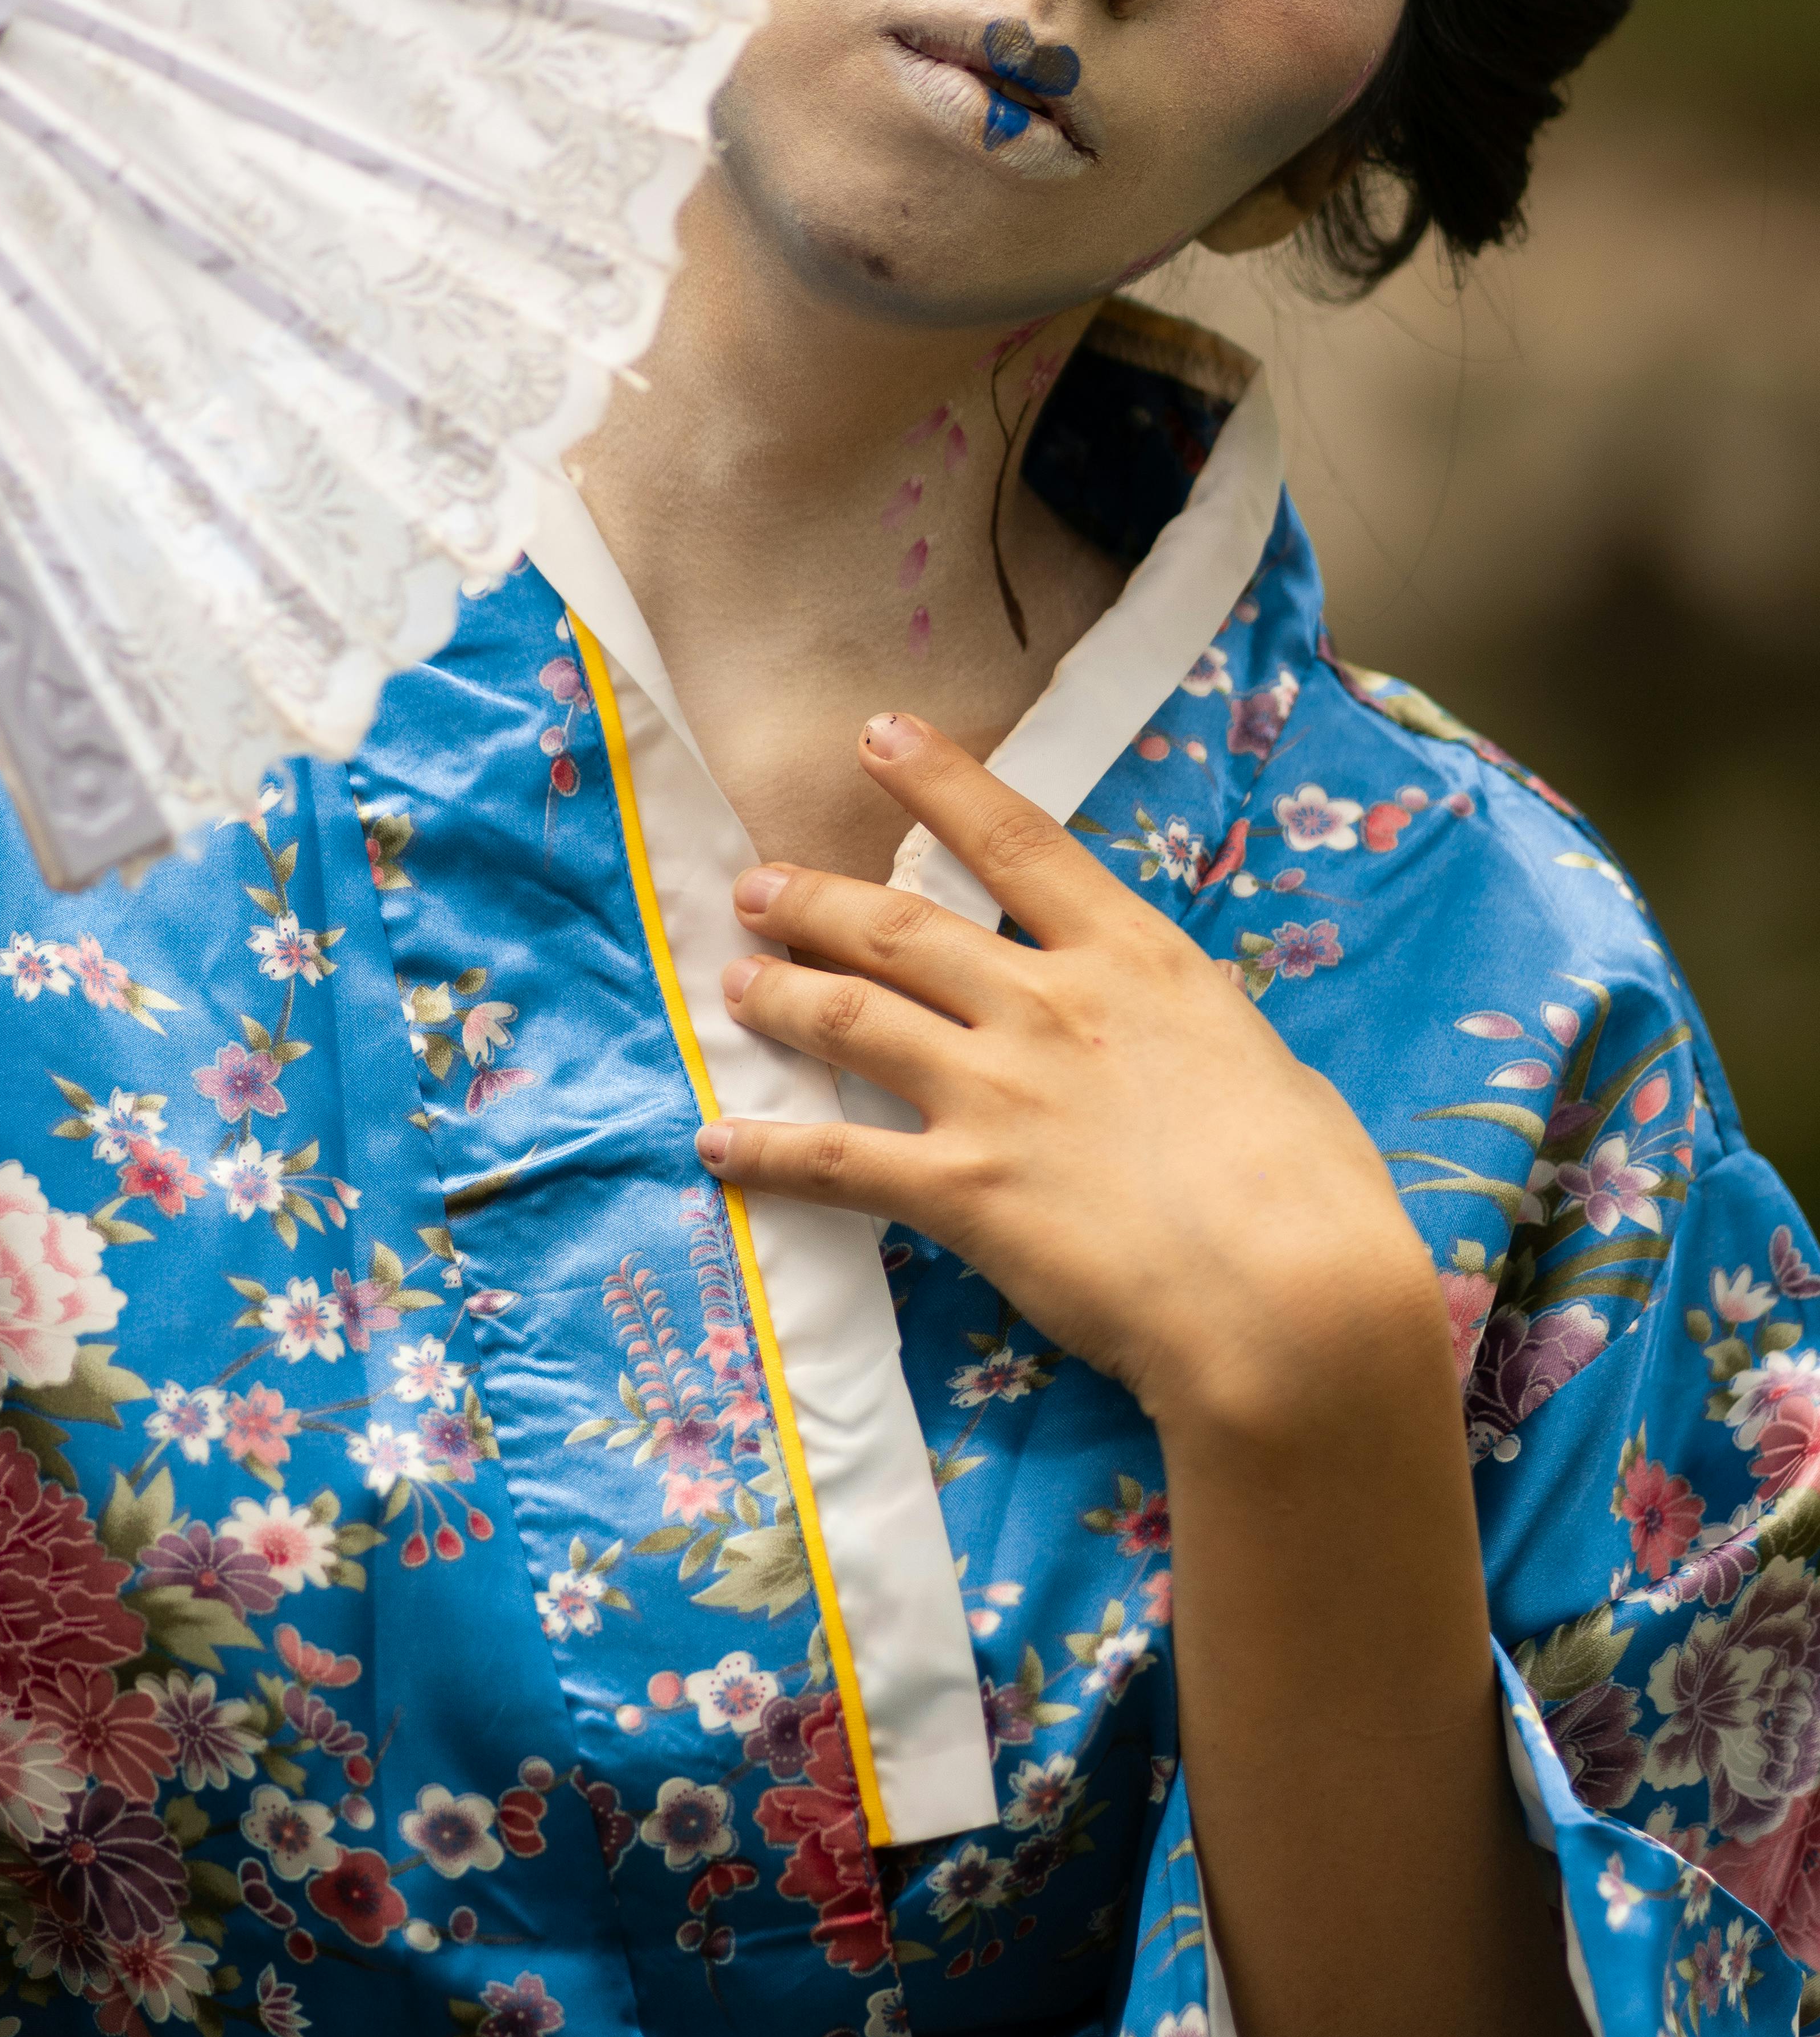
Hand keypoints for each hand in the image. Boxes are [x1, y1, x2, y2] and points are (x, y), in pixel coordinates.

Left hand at [699, 707, 1445, 1443]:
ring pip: (853, 1019)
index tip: (879, 738)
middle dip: (816, 899)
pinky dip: (769, 1152)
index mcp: (1136, 962)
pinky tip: (720, 1146)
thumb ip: (1199, 1040)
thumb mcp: (1270, 1070)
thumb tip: (1185, 1047)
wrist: (1293, 1298)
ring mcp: (998, 1093)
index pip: (1017, 840)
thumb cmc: (1315, 1192)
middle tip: (757, 887)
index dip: (939, 783)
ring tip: (735, 981)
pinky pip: (837, 1161)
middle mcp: (1049, 1007)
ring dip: (783, 995)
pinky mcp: (963, 1188)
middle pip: (902, 927)